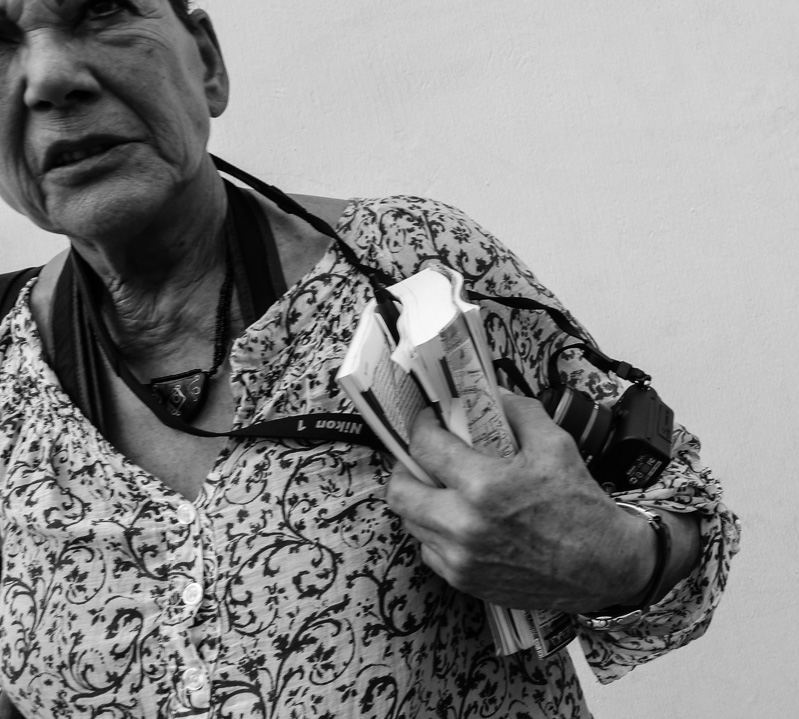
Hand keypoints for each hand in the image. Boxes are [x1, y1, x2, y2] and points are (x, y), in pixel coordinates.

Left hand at [385, 393, 656, 612]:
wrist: (605, 568)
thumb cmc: (581, 505)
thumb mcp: (555, 444)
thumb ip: (516, 411)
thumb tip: (489, 392)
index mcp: (484, 486)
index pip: (424, 447)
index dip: (422, 426)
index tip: (430, 419)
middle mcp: (463, 526)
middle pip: (399, 491)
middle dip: (406, 465)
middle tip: (424, 455)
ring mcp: (460, 559)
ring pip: (410, 521)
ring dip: (419, 497)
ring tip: (440, 484)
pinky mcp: (465, 582)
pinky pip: (428, 549)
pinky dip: (434, 530)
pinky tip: (457, 518)